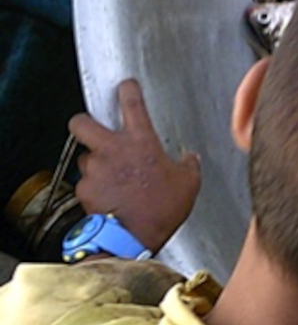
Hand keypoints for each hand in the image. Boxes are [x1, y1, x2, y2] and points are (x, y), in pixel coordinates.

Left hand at [69, 79, 201, 253]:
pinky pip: (86, 183)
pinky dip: (95, 187)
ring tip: (111, 175)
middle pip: (81, 122)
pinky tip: (109, 196)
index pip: (131, 102)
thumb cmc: (161, 208)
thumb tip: (188, 159)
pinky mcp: (83, 190)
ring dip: (95, 162)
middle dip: (83, 121)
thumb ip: (188, 165)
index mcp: (140, 140)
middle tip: (92, 127)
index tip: (126, 86)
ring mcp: (94, 170)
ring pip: (85, 157)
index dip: (127, 89)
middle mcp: (112, 150)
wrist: (134, 238)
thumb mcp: (188, 183)